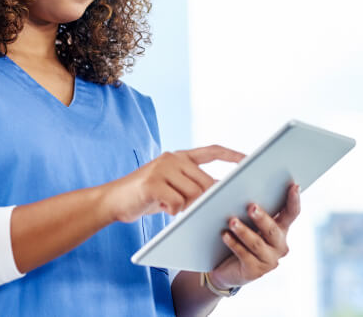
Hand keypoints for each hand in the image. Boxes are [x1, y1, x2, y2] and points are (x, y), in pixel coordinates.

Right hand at [102, 146, 244, 222]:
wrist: (113, 199)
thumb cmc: (145, 196)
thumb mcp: (170, 185)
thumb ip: (190, 183)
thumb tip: (217, 191)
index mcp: (178, 157)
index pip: (211, 151)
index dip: (232, 155)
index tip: (249, 160)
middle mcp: (172, 158)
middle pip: (205, 182)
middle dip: (203, 200)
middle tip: (191, 209)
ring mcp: (162, 168)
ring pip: (193, 193)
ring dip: (185, 207)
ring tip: (169, 206)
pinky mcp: (152, 183)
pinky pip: (177, 203)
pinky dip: (173, 211)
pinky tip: (161, 207)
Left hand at [208, 183, 301, 289]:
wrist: (226, 267)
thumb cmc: (238, 237)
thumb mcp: (247, 222)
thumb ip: (251, 208)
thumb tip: (242, 187)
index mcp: (281, 229)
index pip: (291, 213)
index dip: (294, 200)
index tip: (293, 185)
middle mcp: (279, 245)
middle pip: (273, 229)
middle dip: (262, 218)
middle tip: (251, 207)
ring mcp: (269, 260)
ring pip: (257, 243)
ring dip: (244, 231)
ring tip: (232, 221)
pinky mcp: (255, 271)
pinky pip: (244, 255)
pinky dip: (234, 244)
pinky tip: (224, 235)